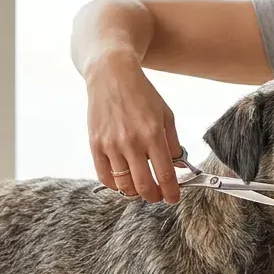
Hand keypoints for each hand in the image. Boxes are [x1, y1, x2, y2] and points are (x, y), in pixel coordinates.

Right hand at [84, 50, 182, 202]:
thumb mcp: (166, 115)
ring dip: (135, 192)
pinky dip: (116, 185)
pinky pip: (105, 177)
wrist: (111, 75)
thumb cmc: (141, 94)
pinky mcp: (95, 145)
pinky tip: (123, 180)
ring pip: (124, 185)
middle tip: (158, 196)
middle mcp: (131, 142)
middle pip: (144, 186)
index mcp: (153, 134)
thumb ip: (173, 143)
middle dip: (154, 197)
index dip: (171, 192)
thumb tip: (178, 167)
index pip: (165, 175)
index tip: (173, 198)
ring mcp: (111, 145)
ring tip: (141, 188)